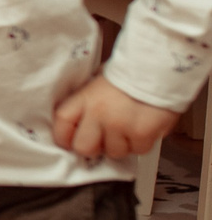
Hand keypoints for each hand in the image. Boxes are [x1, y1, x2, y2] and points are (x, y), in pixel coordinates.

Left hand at [52, 74, 184, 160]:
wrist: (157, 68)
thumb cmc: (128, 74)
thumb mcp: (97, 83)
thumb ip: (86, 102)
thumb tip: (78, 122)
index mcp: (84, 98)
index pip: (62, 124)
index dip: (64, 137)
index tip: (71, 140)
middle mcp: (98, 114)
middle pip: (84, 147)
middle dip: (94, 147)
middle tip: (105, 139)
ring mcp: (120, 125)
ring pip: (114, 152)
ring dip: (122, 144)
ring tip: (129, 127)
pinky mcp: (141, 133)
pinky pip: (138, 150)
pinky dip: (142, 143)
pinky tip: (145, 127)